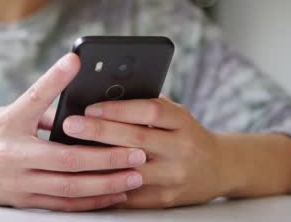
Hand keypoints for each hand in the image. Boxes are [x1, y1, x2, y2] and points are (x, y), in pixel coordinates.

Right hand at [0, 53, 147, 211]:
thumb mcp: (8, 111)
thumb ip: (41, 104)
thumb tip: (77, 98)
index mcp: (11, 127)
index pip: (37, 99)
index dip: (57, 81)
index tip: (77, 63)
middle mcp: (15, 158)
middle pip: (67, 160)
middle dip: (107, 158)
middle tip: (137, 153)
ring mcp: (20, 184)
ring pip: (70, 189)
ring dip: (106, 184)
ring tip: (135, 177)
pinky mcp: (24, 201)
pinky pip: (63, 206)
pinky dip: (91, 202)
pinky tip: (112, 195)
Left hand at [62, 95, 229, 207]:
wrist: (219, 168)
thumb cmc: (186, 134)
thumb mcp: (175, 114)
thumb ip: (146, 104)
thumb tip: (104, 92)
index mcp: (183, 122)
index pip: (150, 111)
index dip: (119, 108)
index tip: (90, 107)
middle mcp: (182, 149)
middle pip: (137, 139)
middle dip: (100, 131)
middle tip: (71, 125)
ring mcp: (174, 177)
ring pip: (131, 170)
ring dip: (99, 161)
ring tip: (72, 152)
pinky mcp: (166, 199)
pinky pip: (131, 193)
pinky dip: (107, 185)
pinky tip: (87, 176)